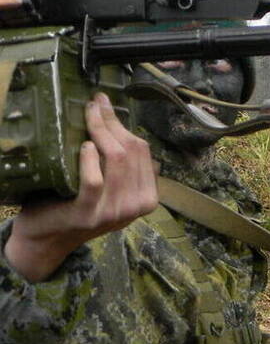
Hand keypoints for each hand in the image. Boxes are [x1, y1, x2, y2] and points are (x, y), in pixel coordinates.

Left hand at [5, 94, 157, 281]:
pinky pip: (94, 179)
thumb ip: (123, 170)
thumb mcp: (111, 190)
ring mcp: (114, 211)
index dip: (124, 124)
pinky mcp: (89, 213)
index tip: (106, 105)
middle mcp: (135, 206)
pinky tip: (84, 146)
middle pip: (131, 152)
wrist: (49, 239)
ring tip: (87, 116)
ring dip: (101, 132)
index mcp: (147, 198)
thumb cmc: (77, 207)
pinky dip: (89, 159)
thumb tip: (122, 129)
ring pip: (116, 160)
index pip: (143, 152)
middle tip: (94, 103)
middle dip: (112, 122)